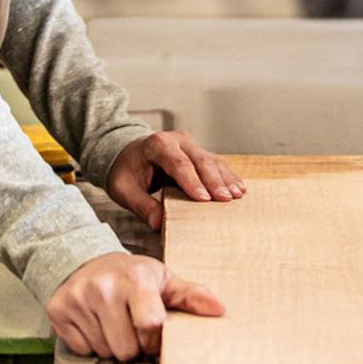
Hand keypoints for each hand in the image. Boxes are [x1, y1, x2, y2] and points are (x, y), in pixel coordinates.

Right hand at [47, 252, 223, 360]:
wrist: (84, 260)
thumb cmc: (130, 275)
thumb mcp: (163, 279)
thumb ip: (191, 295)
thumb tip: (220, 309)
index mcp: (135, 279)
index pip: (150, 327)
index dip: (154, 338)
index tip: (152, 328)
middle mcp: (103, 287)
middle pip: (126, 349)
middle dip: (132, 345)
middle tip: (130, 325)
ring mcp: (77, 299)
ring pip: (104, 352)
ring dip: (111, 345)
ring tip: (112, 322)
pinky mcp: (58, 310)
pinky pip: (81, 349)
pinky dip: (90, 343)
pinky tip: (93, 323)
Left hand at [106, 130, 243, 230]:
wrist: (128, 153)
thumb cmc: (127, 170)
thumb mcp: (124, 190)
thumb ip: (141, 205)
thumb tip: (158, 223)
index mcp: (157, 145)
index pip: (177, 163)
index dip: (192, 181)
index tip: (203, 198)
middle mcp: (176, 140)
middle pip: (200, 160)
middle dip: (214, 181)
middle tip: (225, 199)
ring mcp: (191, 145)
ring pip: (212, 160)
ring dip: (226, 179)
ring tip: (236, 195)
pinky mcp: (199, 153)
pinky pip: (217, 163)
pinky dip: (228, 176)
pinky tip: (238, 188)